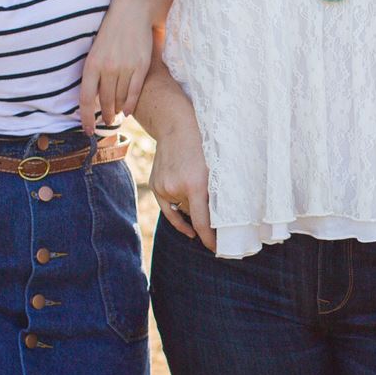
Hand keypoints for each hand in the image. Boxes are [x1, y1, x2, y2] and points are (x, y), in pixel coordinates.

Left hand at [79, 0, 166, 133]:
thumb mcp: (95, 50)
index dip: (86, 118)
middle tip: (105, 122)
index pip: (85, 99)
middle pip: (105, 102)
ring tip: (115, 115)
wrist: (132, 12)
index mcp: (92, 64)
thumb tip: (91, 96)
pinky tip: (128, 111)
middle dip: (104, 115)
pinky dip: (130, 104)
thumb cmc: (110, 31)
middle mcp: (108, 68)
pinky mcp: (141, 66)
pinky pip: (134, 92)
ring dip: (117, 110)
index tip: (87, 130)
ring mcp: (125, 68)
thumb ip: (93, 72)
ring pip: (120, 99)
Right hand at [150, 104, 215, 253]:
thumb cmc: (202, 143)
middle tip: (220, 222)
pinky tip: (188, 229)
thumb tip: (220, 217)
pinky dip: (178, 218)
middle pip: (193, 213)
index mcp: (194, 183)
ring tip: (200, 190)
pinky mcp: (155, 185)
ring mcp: (162, 187)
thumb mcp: (215, 167)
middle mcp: (175, 187)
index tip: (217, 249)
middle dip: (205, 216)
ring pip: (182, 208)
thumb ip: (216, 191)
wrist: (175, 125)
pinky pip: (168, 208)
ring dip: (192, 207)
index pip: (201, 221)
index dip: (209, 238)